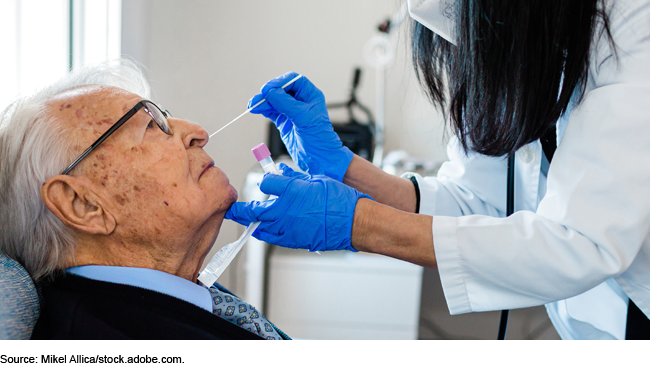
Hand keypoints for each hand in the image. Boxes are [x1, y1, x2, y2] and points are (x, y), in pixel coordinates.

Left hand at [225, 164, 371, 251]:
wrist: (352, 221)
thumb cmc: (338, 199)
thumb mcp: (315, 180)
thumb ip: (294, 177)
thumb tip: (281, 171)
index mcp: (291, 190)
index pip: (266, 183)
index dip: (266, 181)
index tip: (267, 181)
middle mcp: (285, 210)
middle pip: (254, 210)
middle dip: (241, 210)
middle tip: (233, 209)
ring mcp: (287, 227)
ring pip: (260, 227)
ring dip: (251, 223)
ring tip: (244, 220)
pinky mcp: (293, 240)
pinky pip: (273, 238)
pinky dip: (265, 234)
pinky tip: (262, 231)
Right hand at [248, 72, 353, 181]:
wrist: (319, 158)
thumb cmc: (320, 138)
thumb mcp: (303, 118)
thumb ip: (286, 104)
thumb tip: (270, 92)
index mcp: (310, 95)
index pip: (293, 81)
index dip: (279, 82)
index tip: (268, 88)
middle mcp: (301, 101)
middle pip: (281, 90)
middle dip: (268, 93)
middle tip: (259, 97)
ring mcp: (292, 112)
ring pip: (274, 101)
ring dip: (263, 102)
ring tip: (253, 105)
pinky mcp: (284, 122)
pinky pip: (272, 112)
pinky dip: (263, 110)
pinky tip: (257, 109)